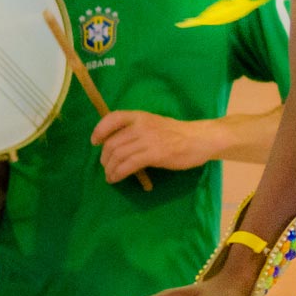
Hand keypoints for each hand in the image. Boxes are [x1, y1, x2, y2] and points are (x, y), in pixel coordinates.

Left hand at [91, 111, 214, 181]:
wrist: (200, 139)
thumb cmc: (178, 133)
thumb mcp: (155, 124)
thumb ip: (137, 130)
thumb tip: (117, 144)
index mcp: (141, 116)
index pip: (113, 118)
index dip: (100, 130)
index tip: (95, 142)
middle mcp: (142, 126)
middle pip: (112, 143)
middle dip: (105, 158)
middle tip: (106, 167)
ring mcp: (148, 140)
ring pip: (118, 155)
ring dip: (110, 169)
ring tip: (110, 176)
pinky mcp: (155, 154)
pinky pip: (128, 165)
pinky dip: (118, 174)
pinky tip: (116, 178)